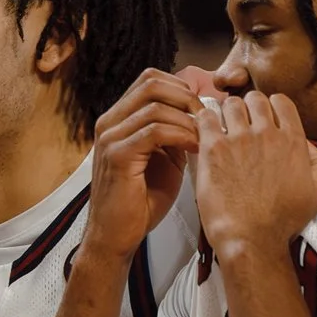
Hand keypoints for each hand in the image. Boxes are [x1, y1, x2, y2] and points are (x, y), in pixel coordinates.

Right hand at [85, 69, 201, 265]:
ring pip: (155, 106)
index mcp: (118, 119)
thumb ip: (175, 133)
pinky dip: (180, 135)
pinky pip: (154, 131)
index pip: (150, 80)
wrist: (117, 236)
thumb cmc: (140, 202)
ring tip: (205, 137)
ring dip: (187, 119)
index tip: (202, 106)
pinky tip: (195, 148)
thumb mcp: (163, 158)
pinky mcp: (117, 156)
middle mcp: (109, 123)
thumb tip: (201, 113)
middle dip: (185, 95)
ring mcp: (110, 138)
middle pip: (150, 82)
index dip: (181, 86)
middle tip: (207, 115)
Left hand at [194, 91, 316, 262]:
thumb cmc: (282, 220)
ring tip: (221, 127)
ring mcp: (239, 139)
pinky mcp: (214, 149)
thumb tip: (309, 144)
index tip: (262, 119)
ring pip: (230, 104)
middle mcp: (267, 134)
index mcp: (293, 140)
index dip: (270, 107)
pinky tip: (204, 132)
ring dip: (226, 113)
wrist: (251, 238)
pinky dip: (204, 120)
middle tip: (239, 123)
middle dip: (247, 107)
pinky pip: (206, 118)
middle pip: (254, 98)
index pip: (281, 102)